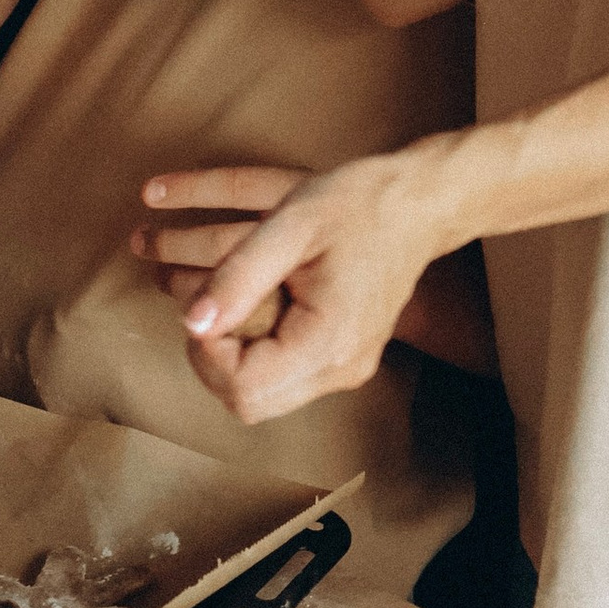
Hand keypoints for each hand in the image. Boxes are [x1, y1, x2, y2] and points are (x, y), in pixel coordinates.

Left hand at [131, 163, 498, 373]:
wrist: (417, 206)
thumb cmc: (358, 205)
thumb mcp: (289, 225)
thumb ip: (237, 275)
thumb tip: (191, 322)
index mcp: (330, 341)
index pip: (242, 385)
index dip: (205, 350)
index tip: (204, 301)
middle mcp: (341, 370)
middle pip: (247, 403)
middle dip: (213, 358)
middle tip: (215, 306)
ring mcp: (345, 372)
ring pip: (260, 398)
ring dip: (230, 358)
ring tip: (234, 305)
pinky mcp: (343, 363)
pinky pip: (280, 380)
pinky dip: (254, 353)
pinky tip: (258, 311)